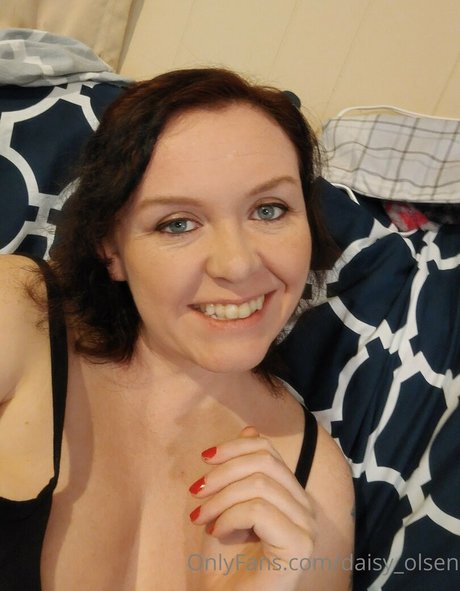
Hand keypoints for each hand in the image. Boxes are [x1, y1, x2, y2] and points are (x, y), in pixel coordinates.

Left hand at [188, 426, 316, 590]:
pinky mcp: (299, 544)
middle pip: (264, 462)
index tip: (204, 458)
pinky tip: (218, 532)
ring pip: (259, 483)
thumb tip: (251, 428)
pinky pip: (258, 509)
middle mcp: (305, 508)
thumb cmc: (223, 561)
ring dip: (220, 498)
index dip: (235, 447)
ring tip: (201, 517)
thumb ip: (241, 470)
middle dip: (223, 472)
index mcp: (290, 495)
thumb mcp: (226, 504)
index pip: (267, 451)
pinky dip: (229, 517)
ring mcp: (306, 526)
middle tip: (196, 492)